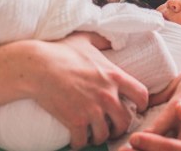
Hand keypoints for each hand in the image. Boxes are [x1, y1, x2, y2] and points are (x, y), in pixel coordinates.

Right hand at [30, 33, 148, 148]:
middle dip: (120, 127)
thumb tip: (111, 39)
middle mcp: (107, 96)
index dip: (142, 104)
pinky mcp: (75, 122)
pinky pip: (83, 141)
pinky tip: (77, 139)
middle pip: (125, 121)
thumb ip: (101, 40)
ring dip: (99, 136)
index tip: (136, 108)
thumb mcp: (85, 40)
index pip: (141, 95)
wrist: (38, 66)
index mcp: (114, 76)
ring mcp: (92, 110)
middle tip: (112, 127)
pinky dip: (80, 143)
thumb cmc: (60, 51)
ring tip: (93, 134)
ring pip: (105, 134)